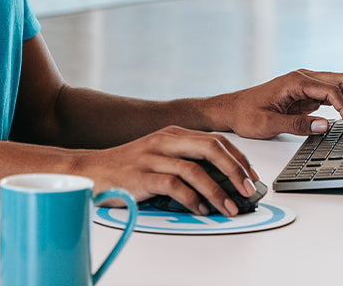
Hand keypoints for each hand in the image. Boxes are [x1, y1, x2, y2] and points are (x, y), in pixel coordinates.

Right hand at [73, 126, 259, 216]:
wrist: (91, 170)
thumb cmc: (128, 166)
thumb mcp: (160, 155)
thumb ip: (186, 161)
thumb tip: (222, 181)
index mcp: (174, 133)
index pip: (216, 140)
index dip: (238, 158)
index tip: (251, 176)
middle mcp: (165, 140)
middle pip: (211, 148)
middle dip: (235, 170)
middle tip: (247, 190)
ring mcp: (153, 156)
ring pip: (196, 169)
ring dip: (217, 191)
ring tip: (229, 208)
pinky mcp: (142, 176)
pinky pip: (175, 186)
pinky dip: (193, 200)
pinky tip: (201, 210)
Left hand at [215, 69, 342, 138]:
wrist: (231, 110)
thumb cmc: (245, 114)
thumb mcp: (268, 124)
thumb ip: (297, 125)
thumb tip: (325, 125)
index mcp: (295, 81)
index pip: (331, 90)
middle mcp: (303, 78)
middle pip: (341, 81)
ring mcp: (306, 85)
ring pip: (339, 85)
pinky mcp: (305, 94)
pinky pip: (331, 95)